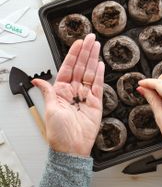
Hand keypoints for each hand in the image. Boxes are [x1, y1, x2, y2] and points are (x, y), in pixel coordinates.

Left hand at [32, 34, 104, 156]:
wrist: (72, 147)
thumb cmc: (59, 132)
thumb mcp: (50, 109)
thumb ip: (48, 92)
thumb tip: (36, 81)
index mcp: (61, 91)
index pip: (67, 68)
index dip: (73, 55)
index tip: (78, 43)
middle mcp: (73, 91)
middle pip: (80, 67)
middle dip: (85, 52)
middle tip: (90, 39)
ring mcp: (86, 96)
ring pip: (89, 73)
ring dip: (93, 59)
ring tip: (96, 46)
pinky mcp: (96, 102)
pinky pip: (97, 85)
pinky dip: (99, 74)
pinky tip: (100, 64)